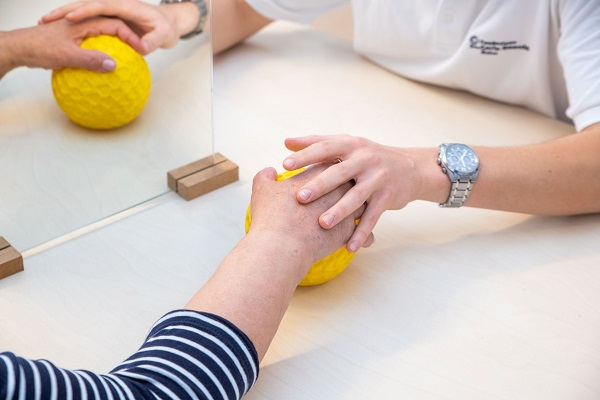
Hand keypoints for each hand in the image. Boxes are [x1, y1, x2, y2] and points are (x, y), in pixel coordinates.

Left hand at [2, 17, 141, 75]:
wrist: (19, 48)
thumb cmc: (40, 48)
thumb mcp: (67, 56)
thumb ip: (91, 60)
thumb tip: (113, 66)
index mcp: (85, 23)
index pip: (115, 25)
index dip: (130, 37)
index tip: (140, 50)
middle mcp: (83, 25)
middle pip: (112, 30)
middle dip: (127, 41)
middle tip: (137, 55)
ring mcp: (79, 34)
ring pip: (104, 39)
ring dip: (115, 48)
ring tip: (126, 62)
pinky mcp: (74, 44)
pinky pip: (94, 49)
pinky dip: (102, 57)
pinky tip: (104, 71)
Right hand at [41, 0, 194, 54]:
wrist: (170, 23)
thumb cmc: (166, 28)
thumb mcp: (164, 36)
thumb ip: (152, 42)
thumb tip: (141, 49)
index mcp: (126, 5)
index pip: (101, 5)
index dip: (84, 10)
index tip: (69, 18)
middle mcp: (116, 5)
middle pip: (85, 5)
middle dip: (65, 10)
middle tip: (46, 21)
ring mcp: (111, 11)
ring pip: (83, 11)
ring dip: (65, 16)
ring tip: (46, 24)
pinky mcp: (109, 19)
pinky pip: (88, 20)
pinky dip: (73, 22)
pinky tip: (60, 35)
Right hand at [249, 163, 373, 268]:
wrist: (281, 245)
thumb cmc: (271, 216)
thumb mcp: (262, 189)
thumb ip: (265, 176)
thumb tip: (269, 171)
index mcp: (319, 174)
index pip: (330, 161)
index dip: (329, 164)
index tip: (329, 166)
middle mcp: (337, 188)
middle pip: (350, 179)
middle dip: (349, 182)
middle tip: (348, 185)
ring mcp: (346, 209)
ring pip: (362, 203)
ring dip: (361, 206)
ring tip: (360, 211)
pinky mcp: (349, 231)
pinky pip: (364, 232)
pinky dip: (364, 235)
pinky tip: (365, 239)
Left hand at [282, 135, 431, 252]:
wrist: (410, 168)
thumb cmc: (367, 157)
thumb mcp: (347, 145)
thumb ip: (317, 143)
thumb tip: (286, 142)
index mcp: (350, 145)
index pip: (325, 147)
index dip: (305, 155)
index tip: (285, 165)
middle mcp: (364, 159)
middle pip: (339, 172)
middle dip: (319, 185)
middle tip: (300, 197)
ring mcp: (377, 178)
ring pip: (356, 196)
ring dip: (339, 211)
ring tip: (322, 223)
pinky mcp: (387, 197)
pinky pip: (373, 217)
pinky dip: (362, 232)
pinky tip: (349, 247)